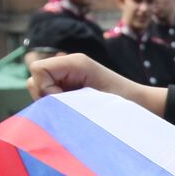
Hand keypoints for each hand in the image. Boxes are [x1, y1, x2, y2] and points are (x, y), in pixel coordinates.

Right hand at [27, 54, 166, 116]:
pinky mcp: (68, 92)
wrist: (140, 107)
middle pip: (34, 81)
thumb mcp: (92, 95)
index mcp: (73, 62)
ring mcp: (66, 80)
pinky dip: (57, 110)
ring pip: (39, 93)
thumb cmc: (122, 99)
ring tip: (76, 109)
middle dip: (47, 97)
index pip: (38, 69)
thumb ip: (63, 95)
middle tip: (72, 106)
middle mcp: (66, 68)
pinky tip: (74, 113)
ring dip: (52, 105)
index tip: (66, 100)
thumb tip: (43, 104)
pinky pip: (49, 101)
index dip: (46, 87)